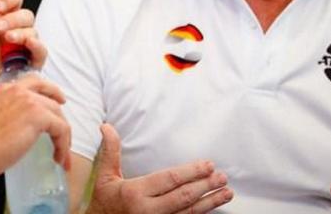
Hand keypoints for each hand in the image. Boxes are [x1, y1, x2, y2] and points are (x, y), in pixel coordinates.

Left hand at [0, 0, 45, 100]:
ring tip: (8, 38)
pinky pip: (41, 51)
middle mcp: (16, 32)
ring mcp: (25, 48)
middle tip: (0, 28)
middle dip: (13, 19)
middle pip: (25, 15)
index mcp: (1, 22)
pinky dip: (37, 45)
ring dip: (21, 32)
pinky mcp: (32, 64)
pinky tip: (28, 43)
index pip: (13, 1)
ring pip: (33, 31)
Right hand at [0, 72, 70, 177]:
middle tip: (65, 131)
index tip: (59, 100)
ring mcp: (30, 101)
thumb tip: (25, 126)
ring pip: (59, 115)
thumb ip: (10, 114)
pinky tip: (58, 157)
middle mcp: (19, 90)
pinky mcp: (38, 116)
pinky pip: (61, 129)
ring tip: (61, 154)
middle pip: (51, 98)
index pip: (35, 82)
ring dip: (64, 136)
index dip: (50, 91)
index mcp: (6, 88)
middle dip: (61, 115)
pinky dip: (63, 145)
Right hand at [86, 124, 232, 213]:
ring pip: (188, 213)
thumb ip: (110, 151)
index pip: (169, 180)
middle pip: (183, 197)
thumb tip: (106, 126)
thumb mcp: (105, 176)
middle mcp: (148, 211)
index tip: (207, 165)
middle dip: (205, 186)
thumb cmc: (104, 201)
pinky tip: (212, 207)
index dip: (190, 172)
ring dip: (210, 203)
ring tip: (226, 192)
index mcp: (135, 193)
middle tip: (222, 177)